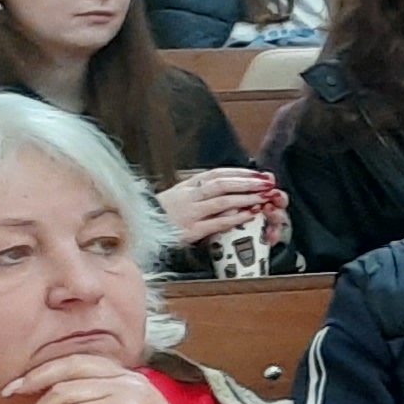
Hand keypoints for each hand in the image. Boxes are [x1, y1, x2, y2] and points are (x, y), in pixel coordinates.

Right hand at [158, 167, 272, 244]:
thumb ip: (200, 190)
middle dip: (247, 182)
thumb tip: (228, 184)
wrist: (135, 231)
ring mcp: (189, 213)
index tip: (258, 173)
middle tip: (267, 182)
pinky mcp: (190, 231)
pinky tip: (250, 214)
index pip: (216, 174)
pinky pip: (217, 222)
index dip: (239, 172)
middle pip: (222, 184)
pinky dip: (235, 217)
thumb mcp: (178, 196)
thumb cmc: (160, 215)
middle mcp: (188, 197)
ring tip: (264, 196)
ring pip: (222, 201)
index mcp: (186, 186)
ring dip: (246, 197)